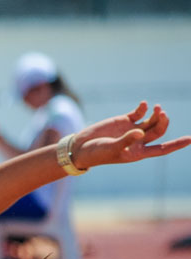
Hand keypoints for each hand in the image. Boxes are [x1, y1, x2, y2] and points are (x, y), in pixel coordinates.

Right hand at [73, 102, 190, 168]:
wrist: (81, 147)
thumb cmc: (96, 153)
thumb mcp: (112, 148)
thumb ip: (127, 140)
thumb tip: (141, 132)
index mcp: (138, 152)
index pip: (162, 148)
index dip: (177, 144)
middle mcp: (138, 141)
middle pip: (159, 131)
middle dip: (163, 122)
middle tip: (161, 114)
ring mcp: (132, 130)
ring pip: (151, 121)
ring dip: (156, 114)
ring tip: (156, 108)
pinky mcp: (124, 121)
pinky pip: (139, 113)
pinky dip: (143, 108)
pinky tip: (144, 104)